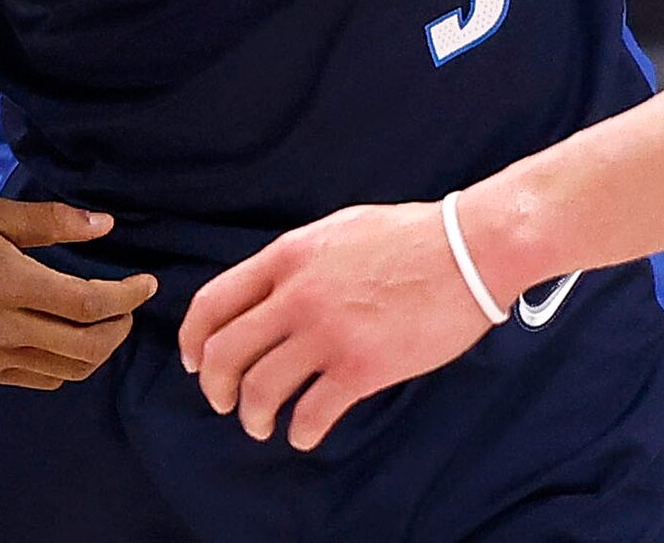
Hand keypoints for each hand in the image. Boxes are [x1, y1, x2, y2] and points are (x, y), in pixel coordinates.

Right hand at [0, 197, 156, 389]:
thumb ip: (52, 221)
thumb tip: (106, 226)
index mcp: (7, 282)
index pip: (87, 303)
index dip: (126, 296)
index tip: (146, 283)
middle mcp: (1, 327)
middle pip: (86, 346)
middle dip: (120, 327)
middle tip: (129, 304)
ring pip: (68, 370)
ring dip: (98, 350)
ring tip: (105, 322)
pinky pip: (40, 378)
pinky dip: (66, 364)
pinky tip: (67, 338)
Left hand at [180, 199, 497, 451]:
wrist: (469, 250)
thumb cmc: (412, 237)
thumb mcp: (336, 230)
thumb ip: (297, 262)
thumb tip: (269, 293)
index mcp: (287, 256)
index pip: (213, 302)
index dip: (193, 339)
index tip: (194, 361)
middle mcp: (297, 295)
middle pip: (225, 352)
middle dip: (215, 387)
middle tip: (225, 402)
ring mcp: (328, 332)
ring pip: (260, 389)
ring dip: (253, 417)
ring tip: (263, 426)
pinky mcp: (362, 367)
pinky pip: (312, 413)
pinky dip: (301, 431)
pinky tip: (307, 432)